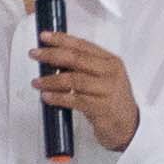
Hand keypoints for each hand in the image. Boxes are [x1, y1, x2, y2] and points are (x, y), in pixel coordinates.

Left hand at [34, 32, 143, 152]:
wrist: (128, 127)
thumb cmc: (111, 101)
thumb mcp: (102, 79)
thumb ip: (83, 67)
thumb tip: (53, 59)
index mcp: (110, 61)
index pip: (83, 45)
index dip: (61, 39)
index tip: (44, 36)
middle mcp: (111, 72)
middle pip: (77, 59)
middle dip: (52, 55)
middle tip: (35, 54)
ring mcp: (108, 90)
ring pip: (74, 80)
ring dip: (51, 80)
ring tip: (36, 82)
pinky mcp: (102, 108)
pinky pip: (75, 100)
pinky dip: (58, 97)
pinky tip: (46, 97)